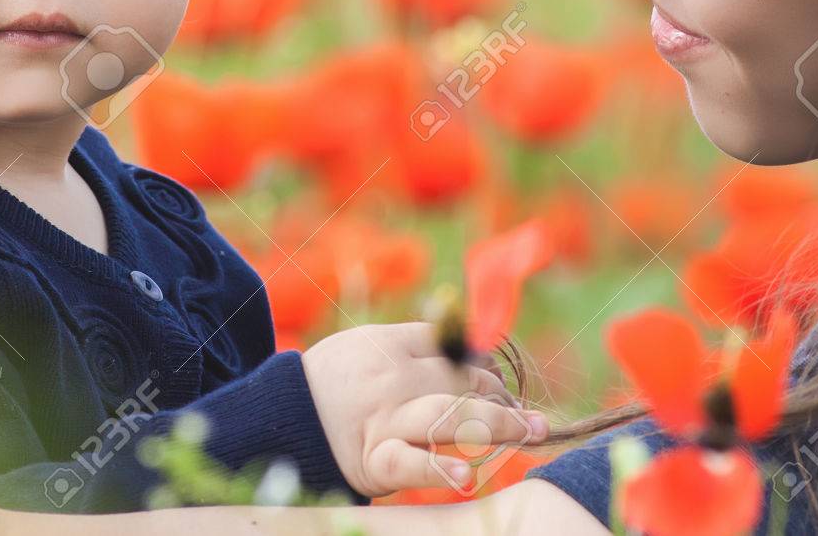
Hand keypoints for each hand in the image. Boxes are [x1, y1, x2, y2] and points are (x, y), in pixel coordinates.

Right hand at [300, 321, 547, 496]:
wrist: (285, 413)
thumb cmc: (336, 377)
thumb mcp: (370, 343)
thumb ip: (417, 342)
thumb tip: (475, 346)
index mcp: (393, 344)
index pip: (454, 349)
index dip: (485, 367)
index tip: (502, 387)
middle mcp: (395, 378)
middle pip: (460, 380)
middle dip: (501, 397)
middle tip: (532, 420)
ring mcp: (386, 419)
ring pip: (446, 414)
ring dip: (493, 423)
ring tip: (529, 431)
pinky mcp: (374, 460)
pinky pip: (409, 464)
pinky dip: (438, 470)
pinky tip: (467, 476)